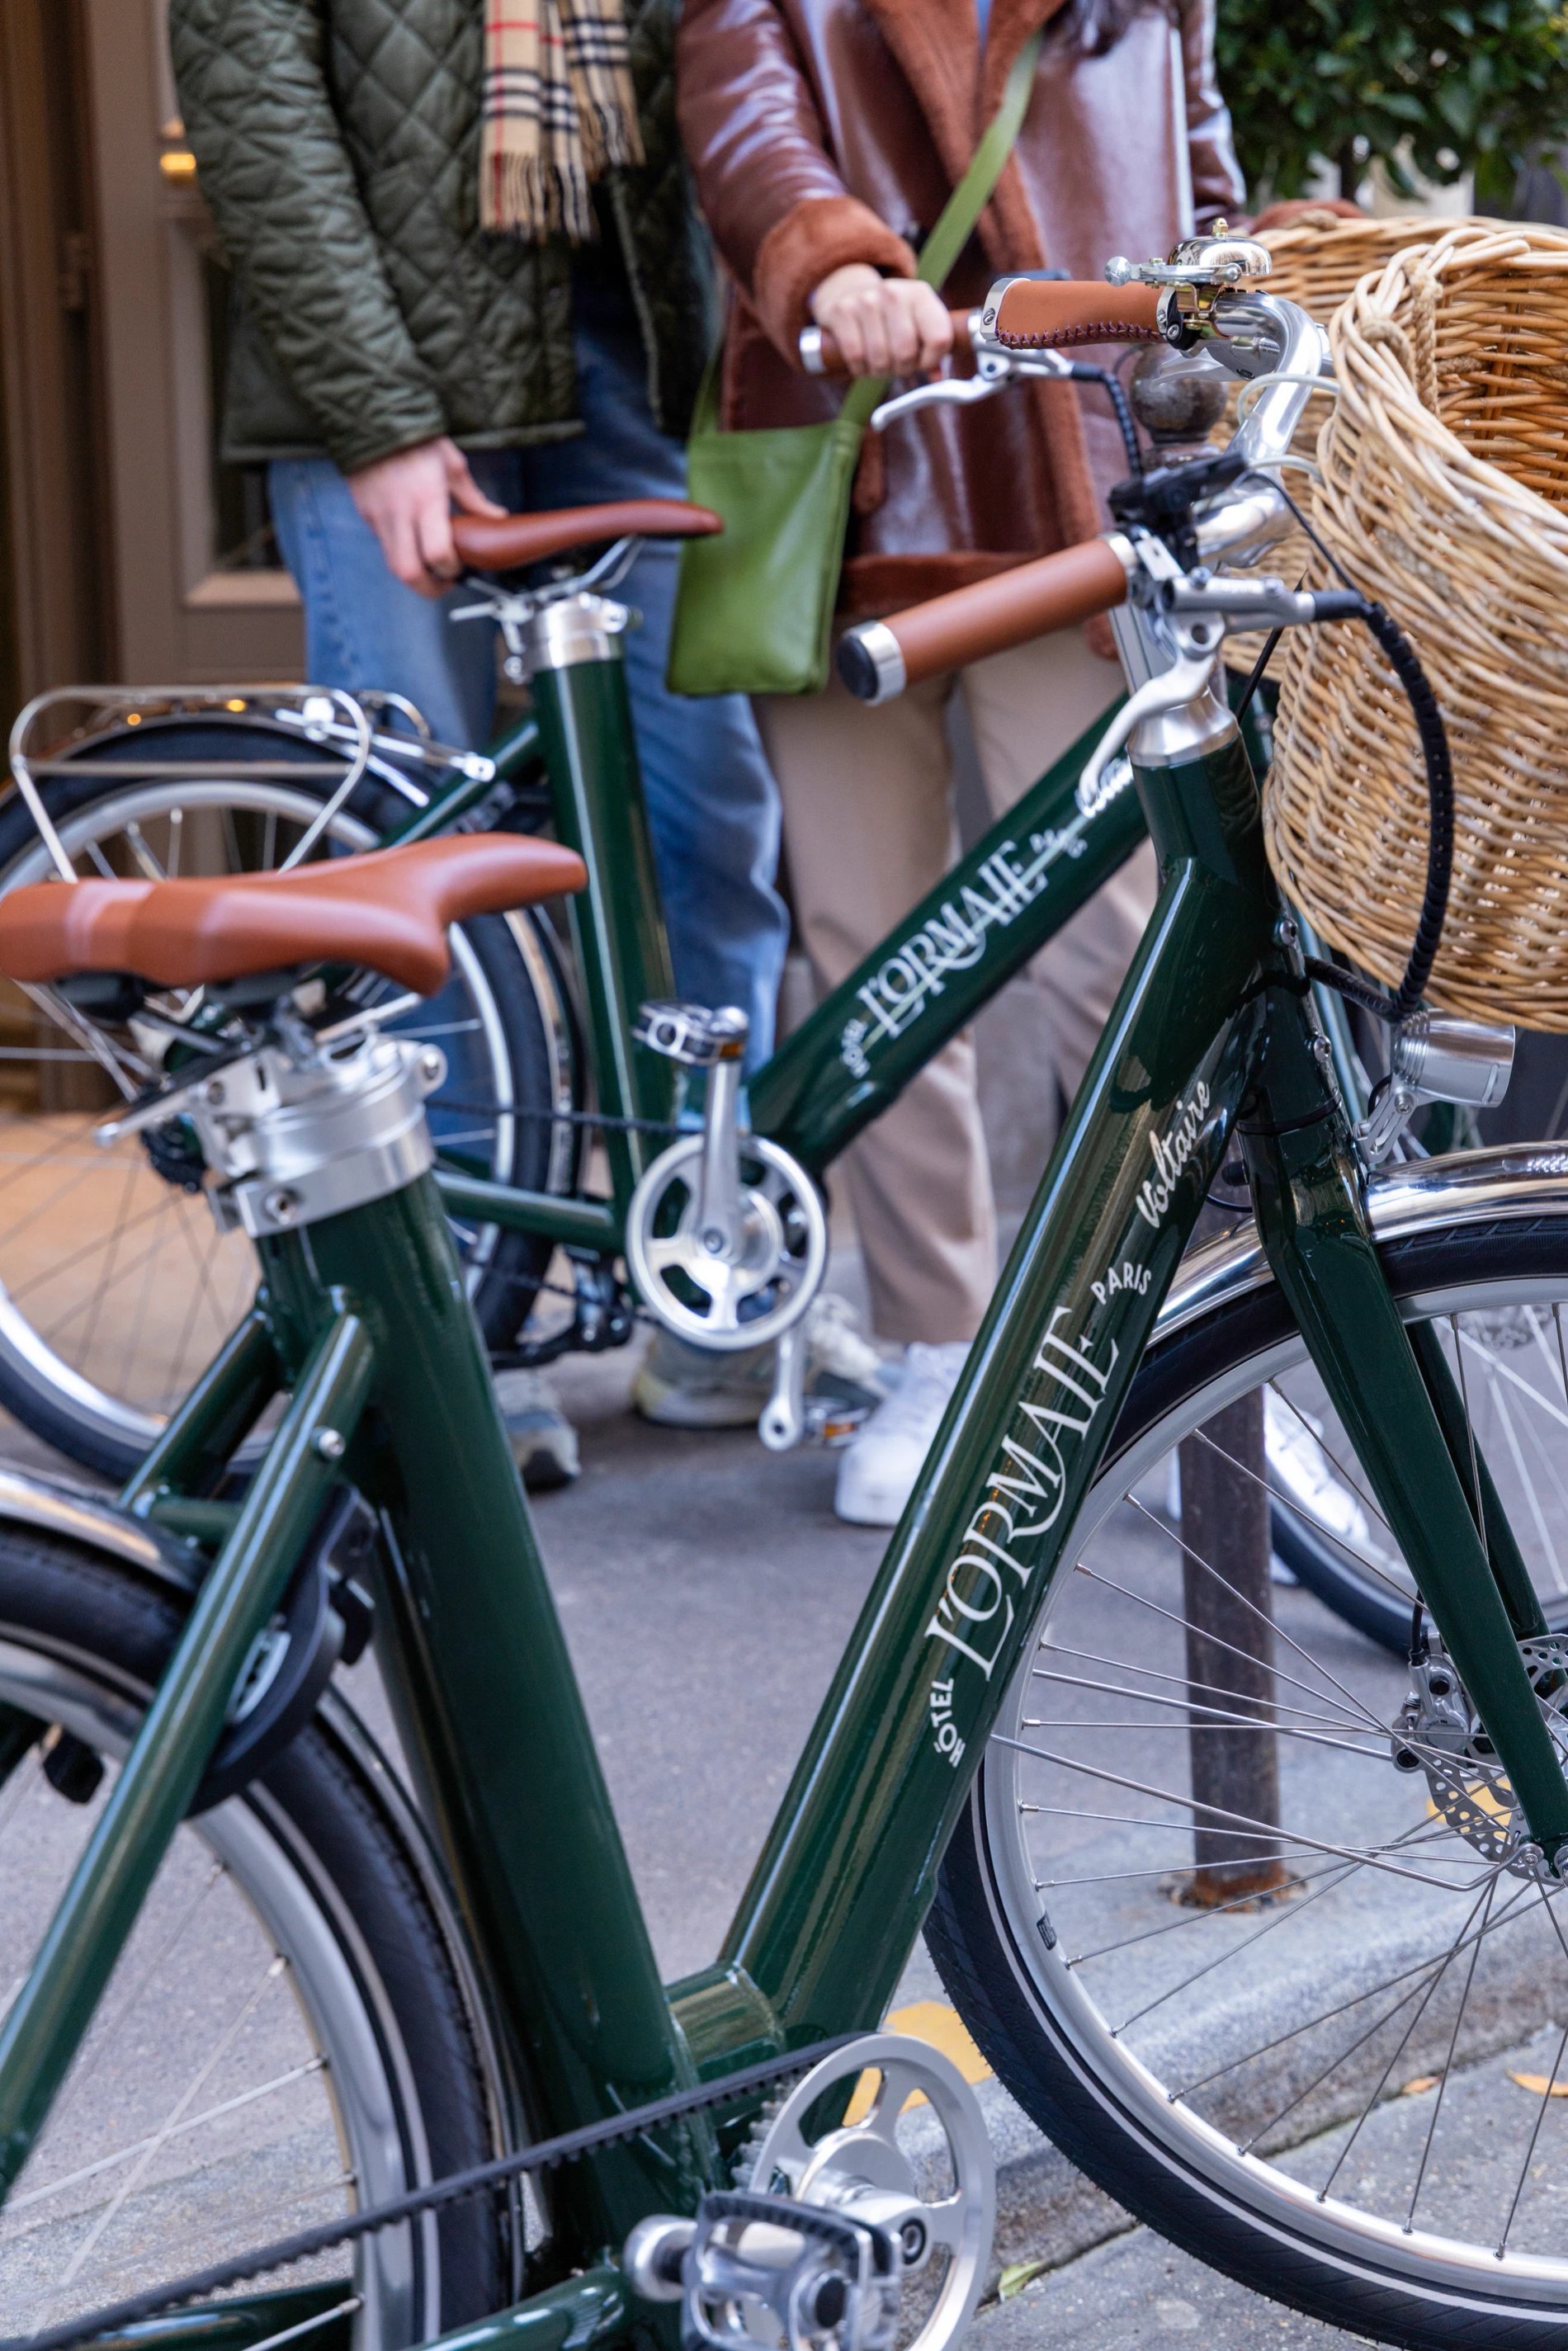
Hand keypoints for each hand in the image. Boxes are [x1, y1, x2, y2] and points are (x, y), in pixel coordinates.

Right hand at [347, 437, 505, 597]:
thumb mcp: (452, 463)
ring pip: (392, 564)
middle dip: (428, 588)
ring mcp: (379, 517)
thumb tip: (495, 517)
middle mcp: (400, 513)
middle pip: (409, 571)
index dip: (451, 569)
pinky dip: (400, 553)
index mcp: (426, 500)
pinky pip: (384, 545)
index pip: (438, 553)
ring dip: (413, 575)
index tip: (459, 568)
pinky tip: (413, 544)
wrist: (374, 420)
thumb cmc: (417, 439)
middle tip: (444, 585)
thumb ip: (473, 497)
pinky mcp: (366, 515)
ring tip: (430, 570)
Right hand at [807, 265, 953, 376]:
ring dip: (879, 371)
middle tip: (897, 365)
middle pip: (906, 353)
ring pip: (880, 358)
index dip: (931, 360)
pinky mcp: (842, 311)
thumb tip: (936, 378)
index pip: (939, 338)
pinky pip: (855, 356)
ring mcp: (866, 300)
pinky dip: (859, 368)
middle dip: (902, 368)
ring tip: (879, 362)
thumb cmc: (890, 318)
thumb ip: (932, 349)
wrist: (848, 291)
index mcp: (920, 294)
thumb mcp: (916, 323)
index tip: (923, 362)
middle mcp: (894, 293)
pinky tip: (862, 362)